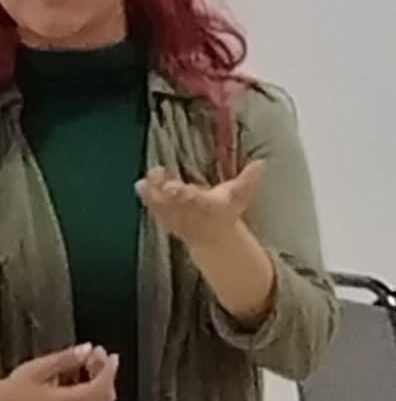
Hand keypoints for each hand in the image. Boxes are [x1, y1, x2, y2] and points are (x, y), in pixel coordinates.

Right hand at [3, 344, 117, 400]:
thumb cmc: (15, 391)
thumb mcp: (40, 368)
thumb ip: (66, 358)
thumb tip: (87, 349)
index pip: (101, 386)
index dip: (109, 369)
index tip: (111, 355)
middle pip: (104, 397)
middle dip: (104, 373)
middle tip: (96, 354)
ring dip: (97, 381)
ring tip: (85, 362)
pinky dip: (88, 391)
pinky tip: (76, 378)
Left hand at [135, 160, 263, 248]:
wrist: (212, 237)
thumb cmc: (224, 209)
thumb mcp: (239, 195)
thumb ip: (249, 180)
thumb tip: (261, 163)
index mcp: (212, 207)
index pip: (202, 203)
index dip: (194, 198)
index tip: (188, 190)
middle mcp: (193, 214)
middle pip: (182, 206)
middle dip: (174, 197)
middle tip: (167, 186)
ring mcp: (177, 217)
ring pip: (165, 207)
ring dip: (155, 195)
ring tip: (146, 180)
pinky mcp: (166, 216)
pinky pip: (155, 208)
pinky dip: (147, 197)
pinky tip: (139, 185)